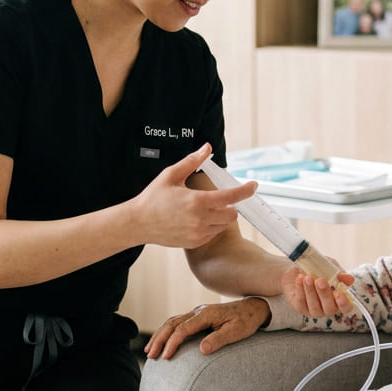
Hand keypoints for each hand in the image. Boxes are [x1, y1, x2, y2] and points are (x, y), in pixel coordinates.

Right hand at [132, 144, 256, 249]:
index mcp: (197, 201)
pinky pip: (212, 234)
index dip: (245, 190)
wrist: (138, 223)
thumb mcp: (171, 175)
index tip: (253, 185)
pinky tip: (196, 219)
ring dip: (221, 216)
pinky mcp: (194, 243)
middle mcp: (200, 219)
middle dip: (231, 205)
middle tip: (220, 198)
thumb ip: (192, 161)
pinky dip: (211, 226)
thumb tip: (207, 147)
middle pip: (232, 214)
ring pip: (223, 225)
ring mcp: (198, 233)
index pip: (231, 196)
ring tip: (203, 208)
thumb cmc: (153, 198)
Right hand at [144, 296, 269, 359]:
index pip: (183, 329)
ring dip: (159, 335)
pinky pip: (177, 322)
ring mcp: (197, 312)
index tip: (165, 357)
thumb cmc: (246, 321)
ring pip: (172, 322)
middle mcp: (198, 311)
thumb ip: (219, 340)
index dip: (173, 343)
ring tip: (149, 350)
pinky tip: (162, 342)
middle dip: (159, 339)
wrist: (253, 308)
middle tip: (150, 355)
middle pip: (172, 323)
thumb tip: (202, 350)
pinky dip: (166, 332)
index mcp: (206, 314)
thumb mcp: (237, 331)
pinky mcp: (197, 316)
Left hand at [281, 262, 355, 318]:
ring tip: (308, 277)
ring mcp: (314, 310)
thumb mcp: (331, 269)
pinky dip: (300, 289)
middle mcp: (327, 308)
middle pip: (329, 308)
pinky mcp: (300, 308)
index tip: (339, 293)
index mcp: (339, 300)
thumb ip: (340, 274)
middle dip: (324, 294)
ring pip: (314, 305)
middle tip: (320, 280)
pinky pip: (301, 301)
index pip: (346, 307)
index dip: (344, 303)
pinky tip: (300, 279)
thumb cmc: (319, 270)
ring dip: (311, 291)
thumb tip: (350, 279)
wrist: (299, 268)